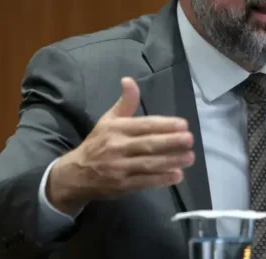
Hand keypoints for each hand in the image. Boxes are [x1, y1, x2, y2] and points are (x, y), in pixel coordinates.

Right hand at [47, 77, 194, 214]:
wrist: (75, 175)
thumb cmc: (97, 143)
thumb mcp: (108, 120)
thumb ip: (125, 102)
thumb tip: (129, 80)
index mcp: (116, 129)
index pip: (144, 125)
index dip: (164, 125)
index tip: (183, 124)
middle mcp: (117, 147)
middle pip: (148, 144)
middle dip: (170, 142)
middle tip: (190, 139)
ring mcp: (119, 168)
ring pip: (148, 164)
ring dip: (171, 161)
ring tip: (189, 157)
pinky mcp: (121, 186)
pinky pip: (144, 182)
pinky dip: (161, 179)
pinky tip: (177, 175)